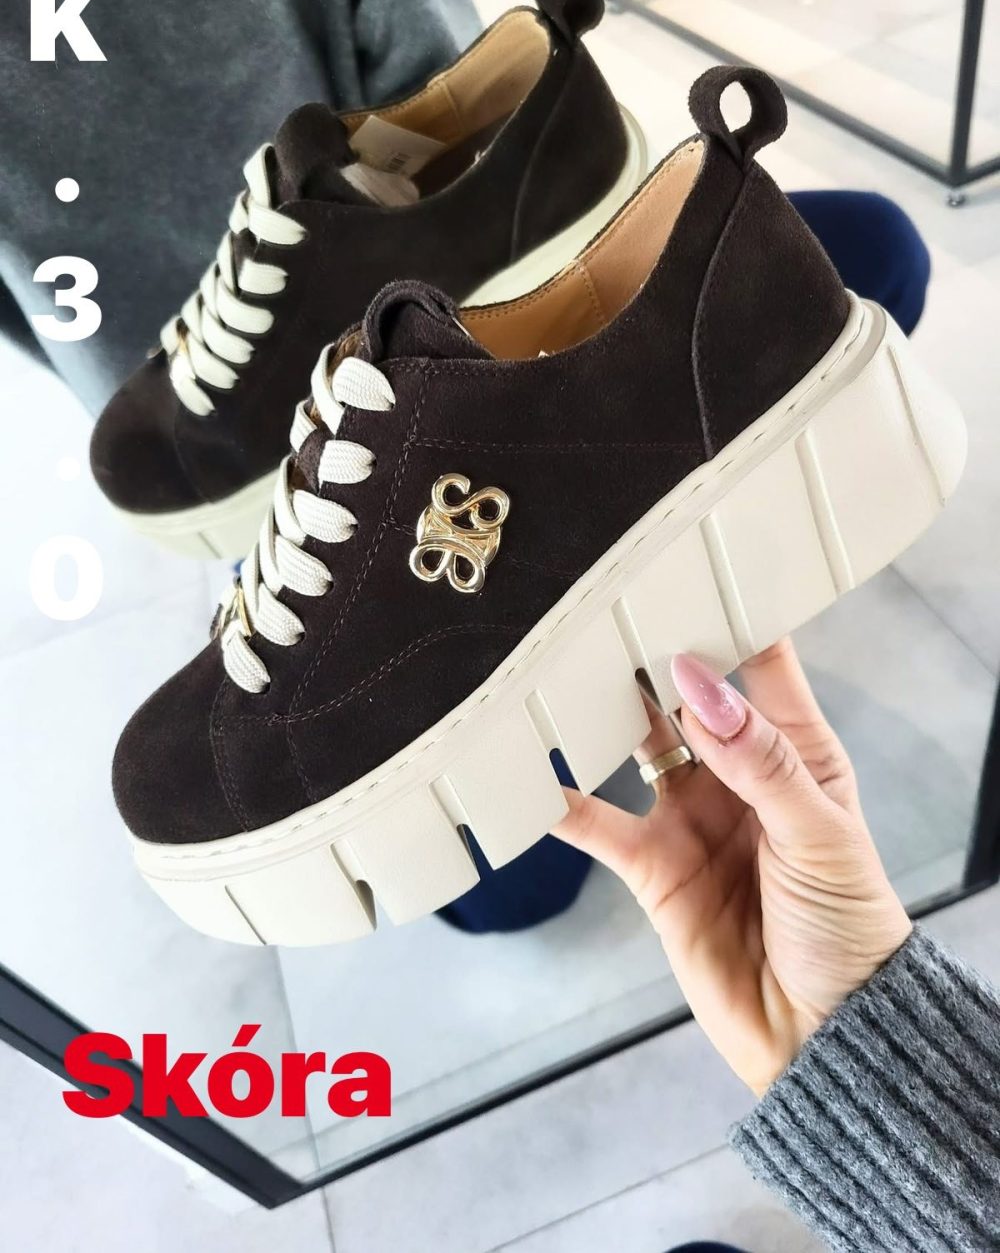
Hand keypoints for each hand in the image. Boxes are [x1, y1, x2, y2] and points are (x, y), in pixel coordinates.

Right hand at [553, 638, 911, 1096]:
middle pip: (684, 692)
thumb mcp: (818, 833)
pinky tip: (529, 772)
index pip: (761, 661)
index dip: (730, 611)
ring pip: (634, 743)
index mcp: (795, 750)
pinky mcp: (651, 866)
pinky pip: (597, 823)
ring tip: (558, 661)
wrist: (821, 1034)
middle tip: (603, 599)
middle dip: (650, 649)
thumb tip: (697, 686)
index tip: (688, 560)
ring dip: (601, 709)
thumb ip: (756, 759)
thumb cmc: (847, 927)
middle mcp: (736, 771)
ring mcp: (690, 816)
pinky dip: (561, 800)